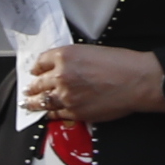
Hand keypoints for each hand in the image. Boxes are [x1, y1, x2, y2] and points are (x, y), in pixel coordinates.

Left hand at [25, 43, 164, 125]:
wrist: (135, 81)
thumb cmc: (121, 64)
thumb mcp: (91, 50)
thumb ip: (73, 59)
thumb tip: (65, 68)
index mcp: (65, 56)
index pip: (41, 62)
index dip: (37, 68)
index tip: (35, 71)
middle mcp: (61, 75)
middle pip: (38, 83)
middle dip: (33, 87)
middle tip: (29, 89)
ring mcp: (65, 96)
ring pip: (42, 101)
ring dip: (33, 103)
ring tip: (28, 104)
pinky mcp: (74, 112)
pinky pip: (54, 114)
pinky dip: (49, 114)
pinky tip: (46, 114)